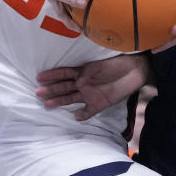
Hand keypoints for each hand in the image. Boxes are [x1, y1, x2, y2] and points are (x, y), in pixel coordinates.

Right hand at [36, 53, 150, 119]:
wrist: (137, 70)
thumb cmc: (121, 60)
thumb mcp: (104, 59)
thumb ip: (93, 63)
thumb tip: (81, 65)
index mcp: (84, 71)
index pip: (64, 73)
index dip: (52, 75)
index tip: (39, 77)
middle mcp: (84, 83)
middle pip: (64, 87)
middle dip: (51, 89)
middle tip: (37, 93)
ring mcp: (91, 94)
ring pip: (71, 98)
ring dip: (59, 101)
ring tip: (46, 104)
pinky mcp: (100, 103)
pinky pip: (89, 111)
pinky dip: (82, 114)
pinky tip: (75, 116)